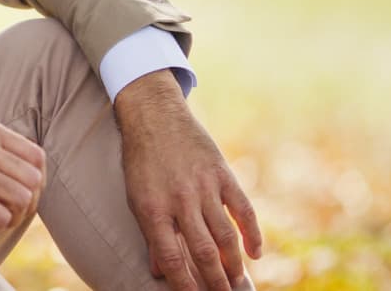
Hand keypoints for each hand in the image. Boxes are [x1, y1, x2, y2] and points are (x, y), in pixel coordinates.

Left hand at [115, 70, 262, 290]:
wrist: (154, 115)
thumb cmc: (140, 160)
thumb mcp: (135, 196)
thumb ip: (150, 233)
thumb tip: (159, 270)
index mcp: (153, 209)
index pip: (172, 258)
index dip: (184, 284)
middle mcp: (180, 200)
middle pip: (203, 252)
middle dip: (215, 282)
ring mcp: (204, 187)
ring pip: (225, 236)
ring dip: (234, 265)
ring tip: (239, 285)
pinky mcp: (222, 174)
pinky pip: (242, 209)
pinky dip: (252, 233)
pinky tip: (255, 254)